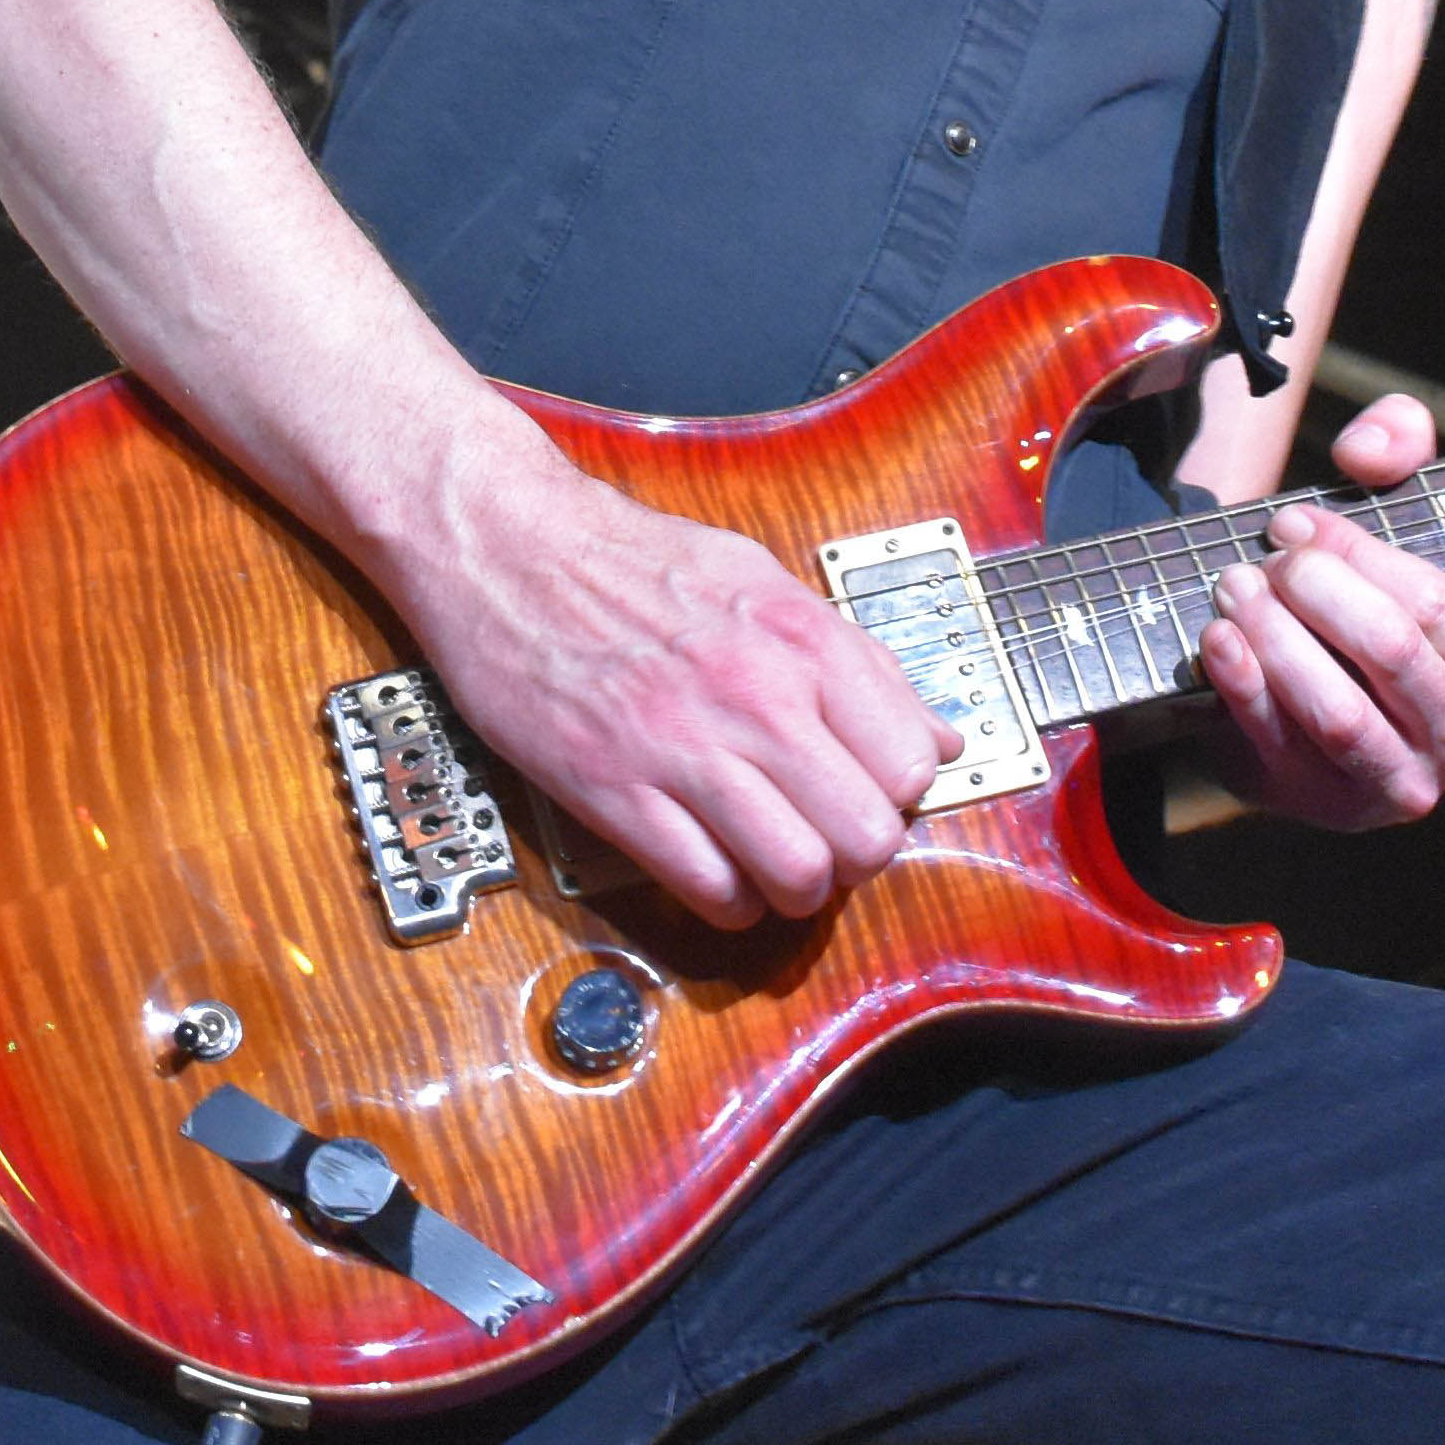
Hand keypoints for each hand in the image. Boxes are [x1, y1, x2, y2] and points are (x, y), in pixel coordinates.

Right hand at [385, 448, 948, 928]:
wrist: (506, 544)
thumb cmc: (630, 561)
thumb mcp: (762, 581)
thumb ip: (854, 661)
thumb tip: (937, 736)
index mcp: (800, 637)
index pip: (909, 765)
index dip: (895, 796)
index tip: (865, 792)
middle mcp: (754, 694)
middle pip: (866, 837)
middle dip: (855, 856)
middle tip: (824, 839)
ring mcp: (683, 746)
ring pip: (798, 874)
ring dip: (795, 888)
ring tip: (773, 864)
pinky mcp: (614, 789)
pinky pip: (709, 886)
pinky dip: (726, 899)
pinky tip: (715, 869)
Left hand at [1194, 391, 1444, 831]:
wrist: (1308, 698)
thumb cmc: (1363, 597)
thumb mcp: (1392, 513)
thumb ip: (1396, 447)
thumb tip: (1373, 445)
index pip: (1434, 602)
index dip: (1355, 554)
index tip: (1293, 522)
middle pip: (1390, 652)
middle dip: (1316, 592)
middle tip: (1265, 558)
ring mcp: (1399, 783)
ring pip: (1338, 712)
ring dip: (1277, 639)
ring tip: (1232, 587)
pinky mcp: (1329, 806)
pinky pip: (1282, 744)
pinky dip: (1244, 687)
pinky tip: (1217, 640)